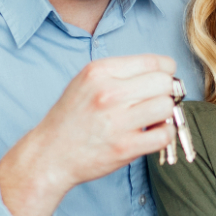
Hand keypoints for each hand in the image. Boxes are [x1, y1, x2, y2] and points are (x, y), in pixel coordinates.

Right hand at [0, 54, 177, 215]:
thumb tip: (163, 72)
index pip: (154, 62)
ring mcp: (116, 121)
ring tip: (152, 119)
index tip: (159, 82)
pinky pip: (164, 134)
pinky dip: (164, 134)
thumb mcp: (86, 82)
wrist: (49, 154)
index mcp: (100, 71)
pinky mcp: (124, 147)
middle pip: (164, 82)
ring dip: (165, 114)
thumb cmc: (72, 118)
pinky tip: (151, 134)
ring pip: (166, 106)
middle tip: (154, 102)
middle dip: (166, 92)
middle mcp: (108, 93)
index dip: (165, 72)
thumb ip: (121, 73)